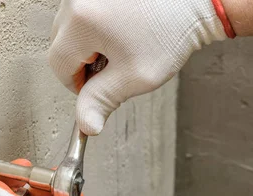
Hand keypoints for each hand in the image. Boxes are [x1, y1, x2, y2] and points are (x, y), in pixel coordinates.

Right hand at [49, 0, 231, 134]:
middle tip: (114, 66)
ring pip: (70, 29)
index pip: (58, 65)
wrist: (194, 0)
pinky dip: (95, 27)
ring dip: (88, 44)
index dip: (77, 84)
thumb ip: (103, 101)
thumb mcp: (135, 77)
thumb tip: (86, 126)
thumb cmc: (170, 32)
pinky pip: (81, 14)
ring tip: (121, 45)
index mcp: (82, 21)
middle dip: (82, 62)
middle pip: (61, 44)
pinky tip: (119, 30)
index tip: (97, 88)